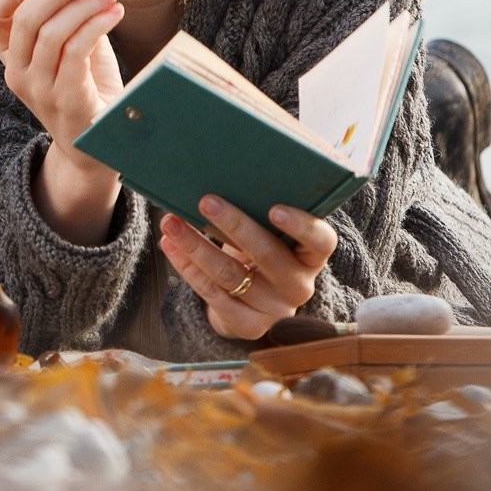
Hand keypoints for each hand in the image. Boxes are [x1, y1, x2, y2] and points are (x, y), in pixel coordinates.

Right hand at [0, 0, 127, 243]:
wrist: (99, 144)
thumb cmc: (87, 87)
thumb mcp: (70, 46)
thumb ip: (67, 16)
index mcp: (10, 55)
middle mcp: (17, 72)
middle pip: (25, 17)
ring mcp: (38, 89)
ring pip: (51, 32)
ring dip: (85, 5)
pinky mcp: (66, 99)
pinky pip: (75, 51)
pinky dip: (96, 24)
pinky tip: (114, 14)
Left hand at [158, 196, 337, 340]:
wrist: (253, 304)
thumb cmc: (262, 252)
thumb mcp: (271, 234)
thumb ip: (264, 208)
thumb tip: (240, 166)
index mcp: (311, 256)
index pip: (320, 241)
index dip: (300, 225)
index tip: (274, 209)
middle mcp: (298, 284)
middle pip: (267, 254)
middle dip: (234, 225)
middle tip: (206, 201)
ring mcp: (274, 308)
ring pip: (231, 274)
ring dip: (197, 246)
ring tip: (171, 222)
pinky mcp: (248, 324)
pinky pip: (212, 294)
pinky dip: (187, 267)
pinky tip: (170, 246)